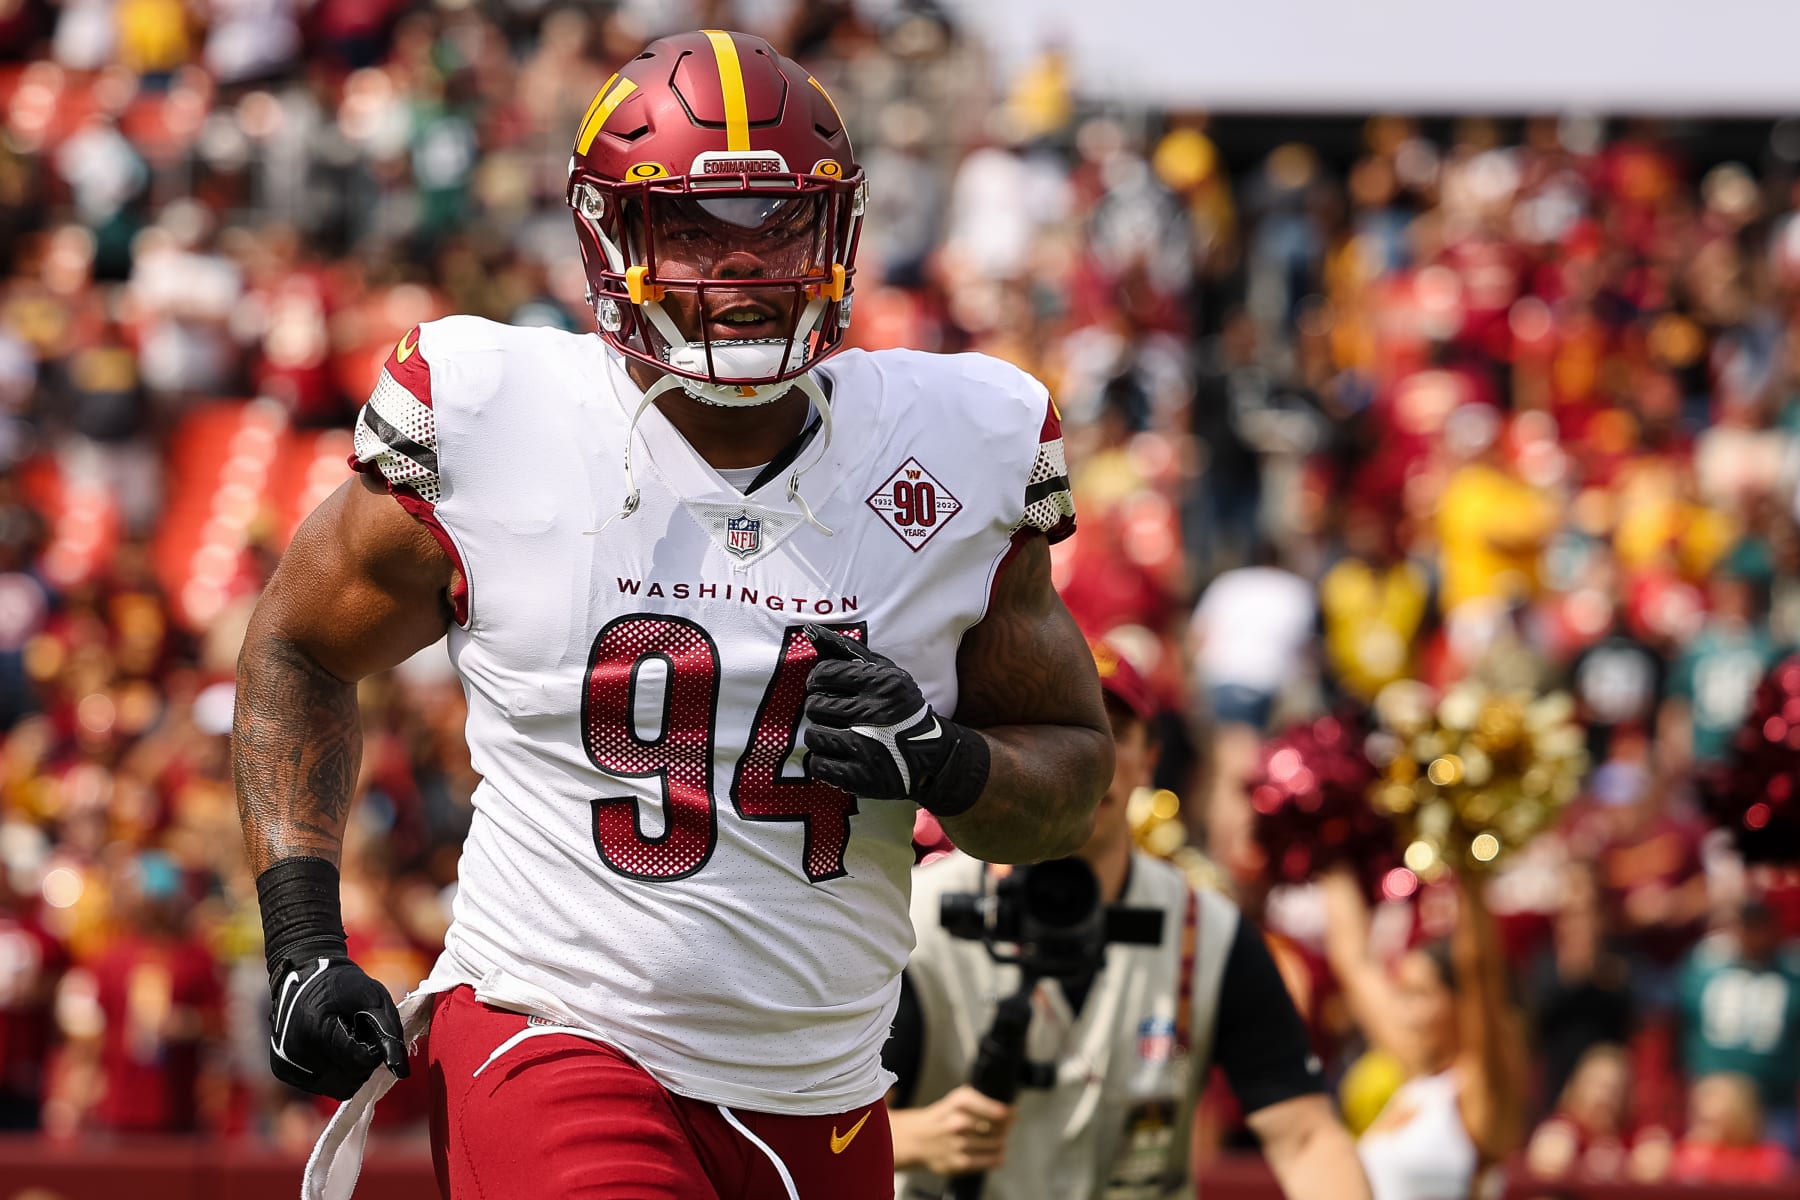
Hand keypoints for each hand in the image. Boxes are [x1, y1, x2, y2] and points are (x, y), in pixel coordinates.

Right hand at [268, 952, 407, 1100]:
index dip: (375, 1050)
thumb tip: (402, 1071)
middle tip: (359, 1034)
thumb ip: (389, 1032)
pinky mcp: (283, 1070)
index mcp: (315, 1031)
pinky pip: (321, 1085)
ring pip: (337, 1088)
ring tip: (345, 1040)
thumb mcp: (373, 997)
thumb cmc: (342, 983)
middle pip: (349, 1081)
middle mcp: (294, 1053)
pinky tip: (330, 1047)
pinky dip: (333, 1072)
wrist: (303, 973)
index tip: (372, 1031)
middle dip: (363, 1062)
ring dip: (349, 1070)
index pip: (359, 1063)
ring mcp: (286, 1064)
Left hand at [800, 624, 988, 816]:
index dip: (818, 680)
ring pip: (813, 735)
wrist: (930, 756)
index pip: (824, 674)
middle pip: (815, 705)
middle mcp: (873, 713)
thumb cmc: (901, 708)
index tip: (823, 687)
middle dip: (820, 708)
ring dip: (821, 734)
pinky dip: (823, 761)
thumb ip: (851, 653)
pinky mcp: (860, 777)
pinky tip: (838, 756)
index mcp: (880, 683)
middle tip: (834, 713)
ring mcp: (866, 748)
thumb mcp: (888, 674)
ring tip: (837, 735)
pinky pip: (818, 765)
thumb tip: (813, 633)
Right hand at [892, 1086, 1016, 1175]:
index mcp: (959, 1102)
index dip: (1009, 1113)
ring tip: (996, 1138)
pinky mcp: (960, 1163)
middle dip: (1005, 1127)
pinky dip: (998, 1156)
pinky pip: (992, 1161)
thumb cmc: (939, 1118)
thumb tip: (1007, 1109)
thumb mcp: (957, 1099)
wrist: (916, 1139)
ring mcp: (959, 1144)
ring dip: (1001, 1141)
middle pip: (999, 1127)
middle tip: (1003, 1126)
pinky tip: (994, 1152)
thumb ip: (981, 1100)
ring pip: (998, 1144)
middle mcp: (958, 1122)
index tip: (1011, 1113)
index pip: (997, 1110)